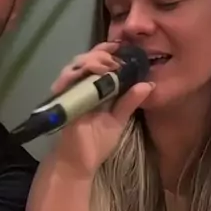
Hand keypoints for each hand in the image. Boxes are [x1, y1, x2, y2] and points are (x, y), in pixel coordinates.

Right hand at [51, 41, 154, 177]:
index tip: (125, 47)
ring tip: (107, 63)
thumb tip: (148, 85)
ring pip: (77, 65)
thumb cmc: (96, 143)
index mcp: (96, 89)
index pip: (102, 63)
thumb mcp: (118, 120)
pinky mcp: (62, 99)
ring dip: (91, 60)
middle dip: (102, 52)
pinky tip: (90, 72)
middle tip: (116, 53)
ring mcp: (70, 92)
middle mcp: (82, 86)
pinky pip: (66, 80)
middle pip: (88, 58)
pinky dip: (76, 73)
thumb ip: (130, 102)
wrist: (79, 163)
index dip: (111, 52)